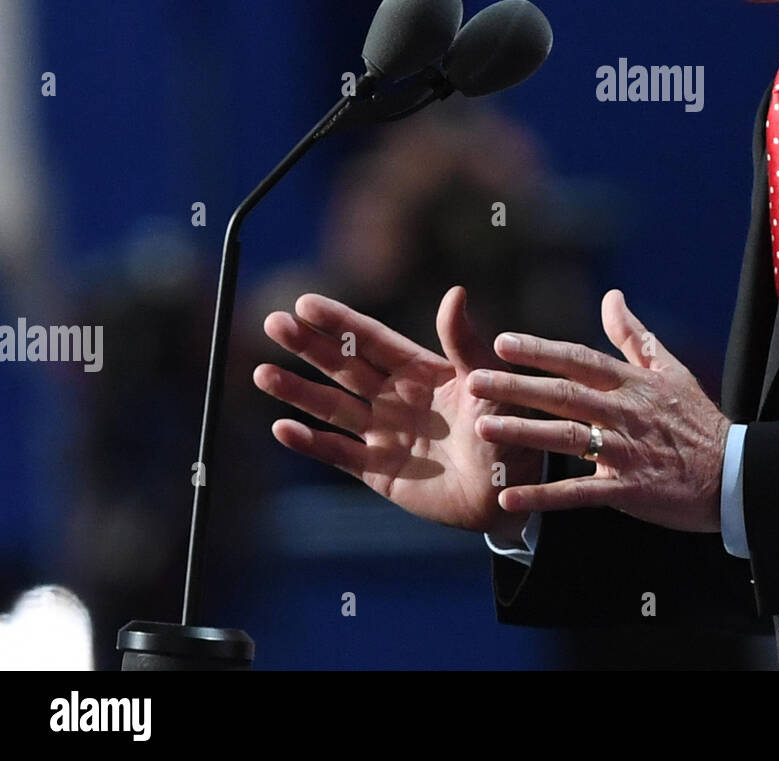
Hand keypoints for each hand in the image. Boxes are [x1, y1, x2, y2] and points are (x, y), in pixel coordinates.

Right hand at [254, 287, 540, 542]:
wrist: (510, 492)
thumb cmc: (511, 430)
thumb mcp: (489, 382)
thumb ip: (465, 343)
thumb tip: (455, 292)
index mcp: (422, 371)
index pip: (372, 339)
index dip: (340, 322)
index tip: (306, 303)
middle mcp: (396, 398)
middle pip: (344, 366)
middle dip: (309, 346)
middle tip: (273, 322)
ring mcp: (384, 433)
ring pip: (332, 407)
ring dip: (297, 391)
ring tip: (262, 372)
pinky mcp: (379, 471)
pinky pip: (338, 454)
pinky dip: (310, 443)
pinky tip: (283, 427)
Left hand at [468, 290, 730, 532]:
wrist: (733, 473)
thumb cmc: (697, 419)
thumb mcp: (670, 370)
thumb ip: (634, 336)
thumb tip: (612, 296)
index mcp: (632, 383)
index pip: (579, 360)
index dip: (540, 350)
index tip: (502, 343)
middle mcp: (625, 413)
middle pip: (564, 395)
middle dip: (517, 387)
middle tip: (474, 382)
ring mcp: (627, 452)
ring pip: (568, 439)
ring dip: (523, 434)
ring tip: (482, 428)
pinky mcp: (629, 490)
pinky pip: (579, 494)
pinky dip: (543, 496)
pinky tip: (508, 498)